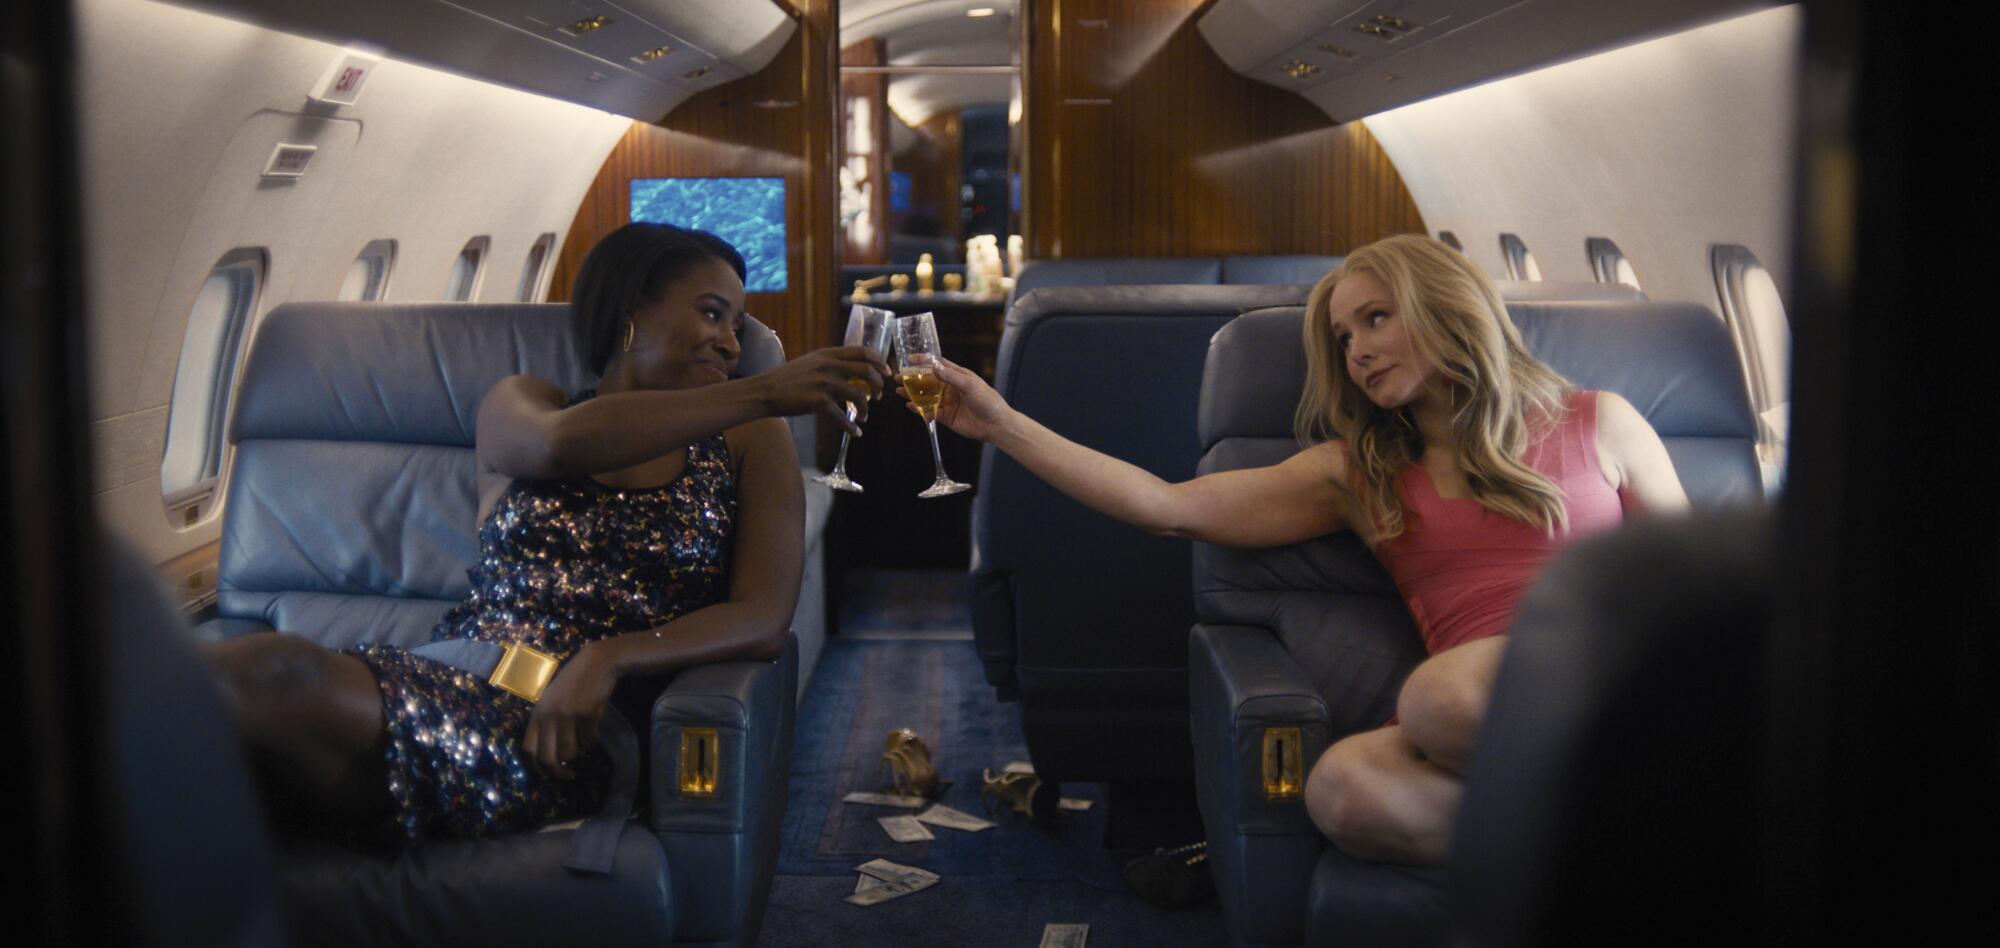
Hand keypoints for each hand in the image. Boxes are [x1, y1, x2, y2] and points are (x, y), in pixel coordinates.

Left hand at [521, 642, 617, 779]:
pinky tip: (593, 732)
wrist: (596, 663)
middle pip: (548, 757)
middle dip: (558, 772)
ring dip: (578, 754)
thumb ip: (547, 724)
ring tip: (582, 746)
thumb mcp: (551, 701)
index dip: (536, 767)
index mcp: (537, 714)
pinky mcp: (587, 715)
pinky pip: (589, 742)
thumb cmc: (572, 682)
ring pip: (571, 753)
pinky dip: (592, 742)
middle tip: (567, 776)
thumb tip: (552, 756)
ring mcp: (568, 716)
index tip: (546, 774)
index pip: (528, 749)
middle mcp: (549, 717)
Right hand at [754, 346, 893, 436]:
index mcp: (829, 353)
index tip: (886, 373)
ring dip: (866, 409)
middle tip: (879, 396)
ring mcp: (823, 383)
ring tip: (864, 417)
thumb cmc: (788, 379)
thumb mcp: (812, 362)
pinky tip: (855, 432)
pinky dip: (851, 427)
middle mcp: (828, 365)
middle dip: (878, 385)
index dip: (879, 362)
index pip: (863, 351)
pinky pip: (842, 416)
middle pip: (867, 371)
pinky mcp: (817, 401)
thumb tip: (854, 371)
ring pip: (859, 396)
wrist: (765, 390)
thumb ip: (832, 363)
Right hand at [907, 357, 1012, 442]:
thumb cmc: (988, 401)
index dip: (924, 361)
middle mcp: (951, 388)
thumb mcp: (970, 385)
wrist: (996, 425)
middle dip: (913, 378)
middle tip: (899, 376)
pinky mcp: (946, 417)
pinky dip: (918, 409)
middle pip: (928, 381)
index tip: (910, 359)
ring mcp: (947, 402)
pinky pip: (929, 412)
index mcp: (958, 376)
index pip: (938, 365)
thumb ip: (951, 376)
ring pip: (926, 396)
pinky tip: (909, 405)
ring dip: (912, 393)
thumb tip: (934, 366)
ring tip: (898, 390)